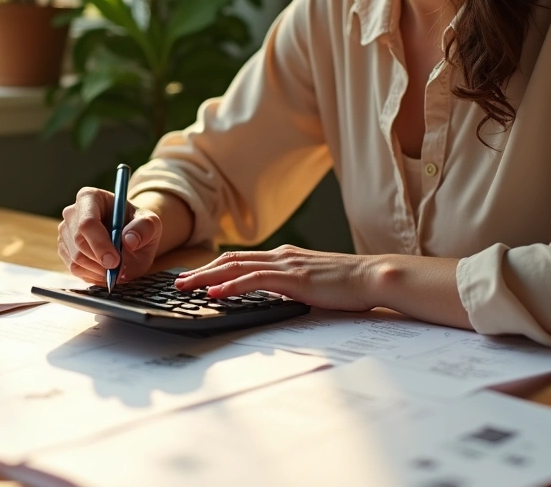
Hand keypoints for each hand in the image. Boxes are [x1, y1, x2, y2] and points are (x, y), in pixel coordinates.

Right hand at [58, 187, 162, 285]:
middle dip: (100, 261)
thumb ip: (144, 228)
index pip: (87, 223)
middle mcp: (72, 212)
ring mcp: (65, 232)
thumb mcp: (150, 223)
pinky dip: (93, 275)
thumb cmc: (138, 225)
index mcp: (90, 197)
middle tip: (119, 270)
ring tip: (117, 269)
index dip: (100, 244)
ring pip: (76, 259)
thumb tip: (129, 240)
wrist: (130, 236)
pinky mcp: (64, 250)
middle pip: (78, 242)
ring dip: (98, 270)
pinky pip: (75, 269)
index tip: (115, 261)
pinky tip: (107, 271)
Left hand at [174, 245, 382, 311]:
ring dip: (207, 276)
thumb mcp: (313, 282)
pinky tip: (215, 292)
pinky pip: (255, 281)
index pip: (241, 260)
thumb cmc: (349, 285)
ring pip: (236, 267)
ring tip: (185, 286)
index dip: (214, 266)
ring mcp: (286, 265)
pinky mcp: (293, 278)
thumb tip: (275, 295)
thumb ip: (292, 285)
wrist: (373, 277)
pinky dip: (231, 286)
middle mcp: (281, 256)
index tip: (194, 276)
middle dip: (201, 270)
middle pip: (231, 260)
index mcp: (284, 256)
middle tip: (178, 281)